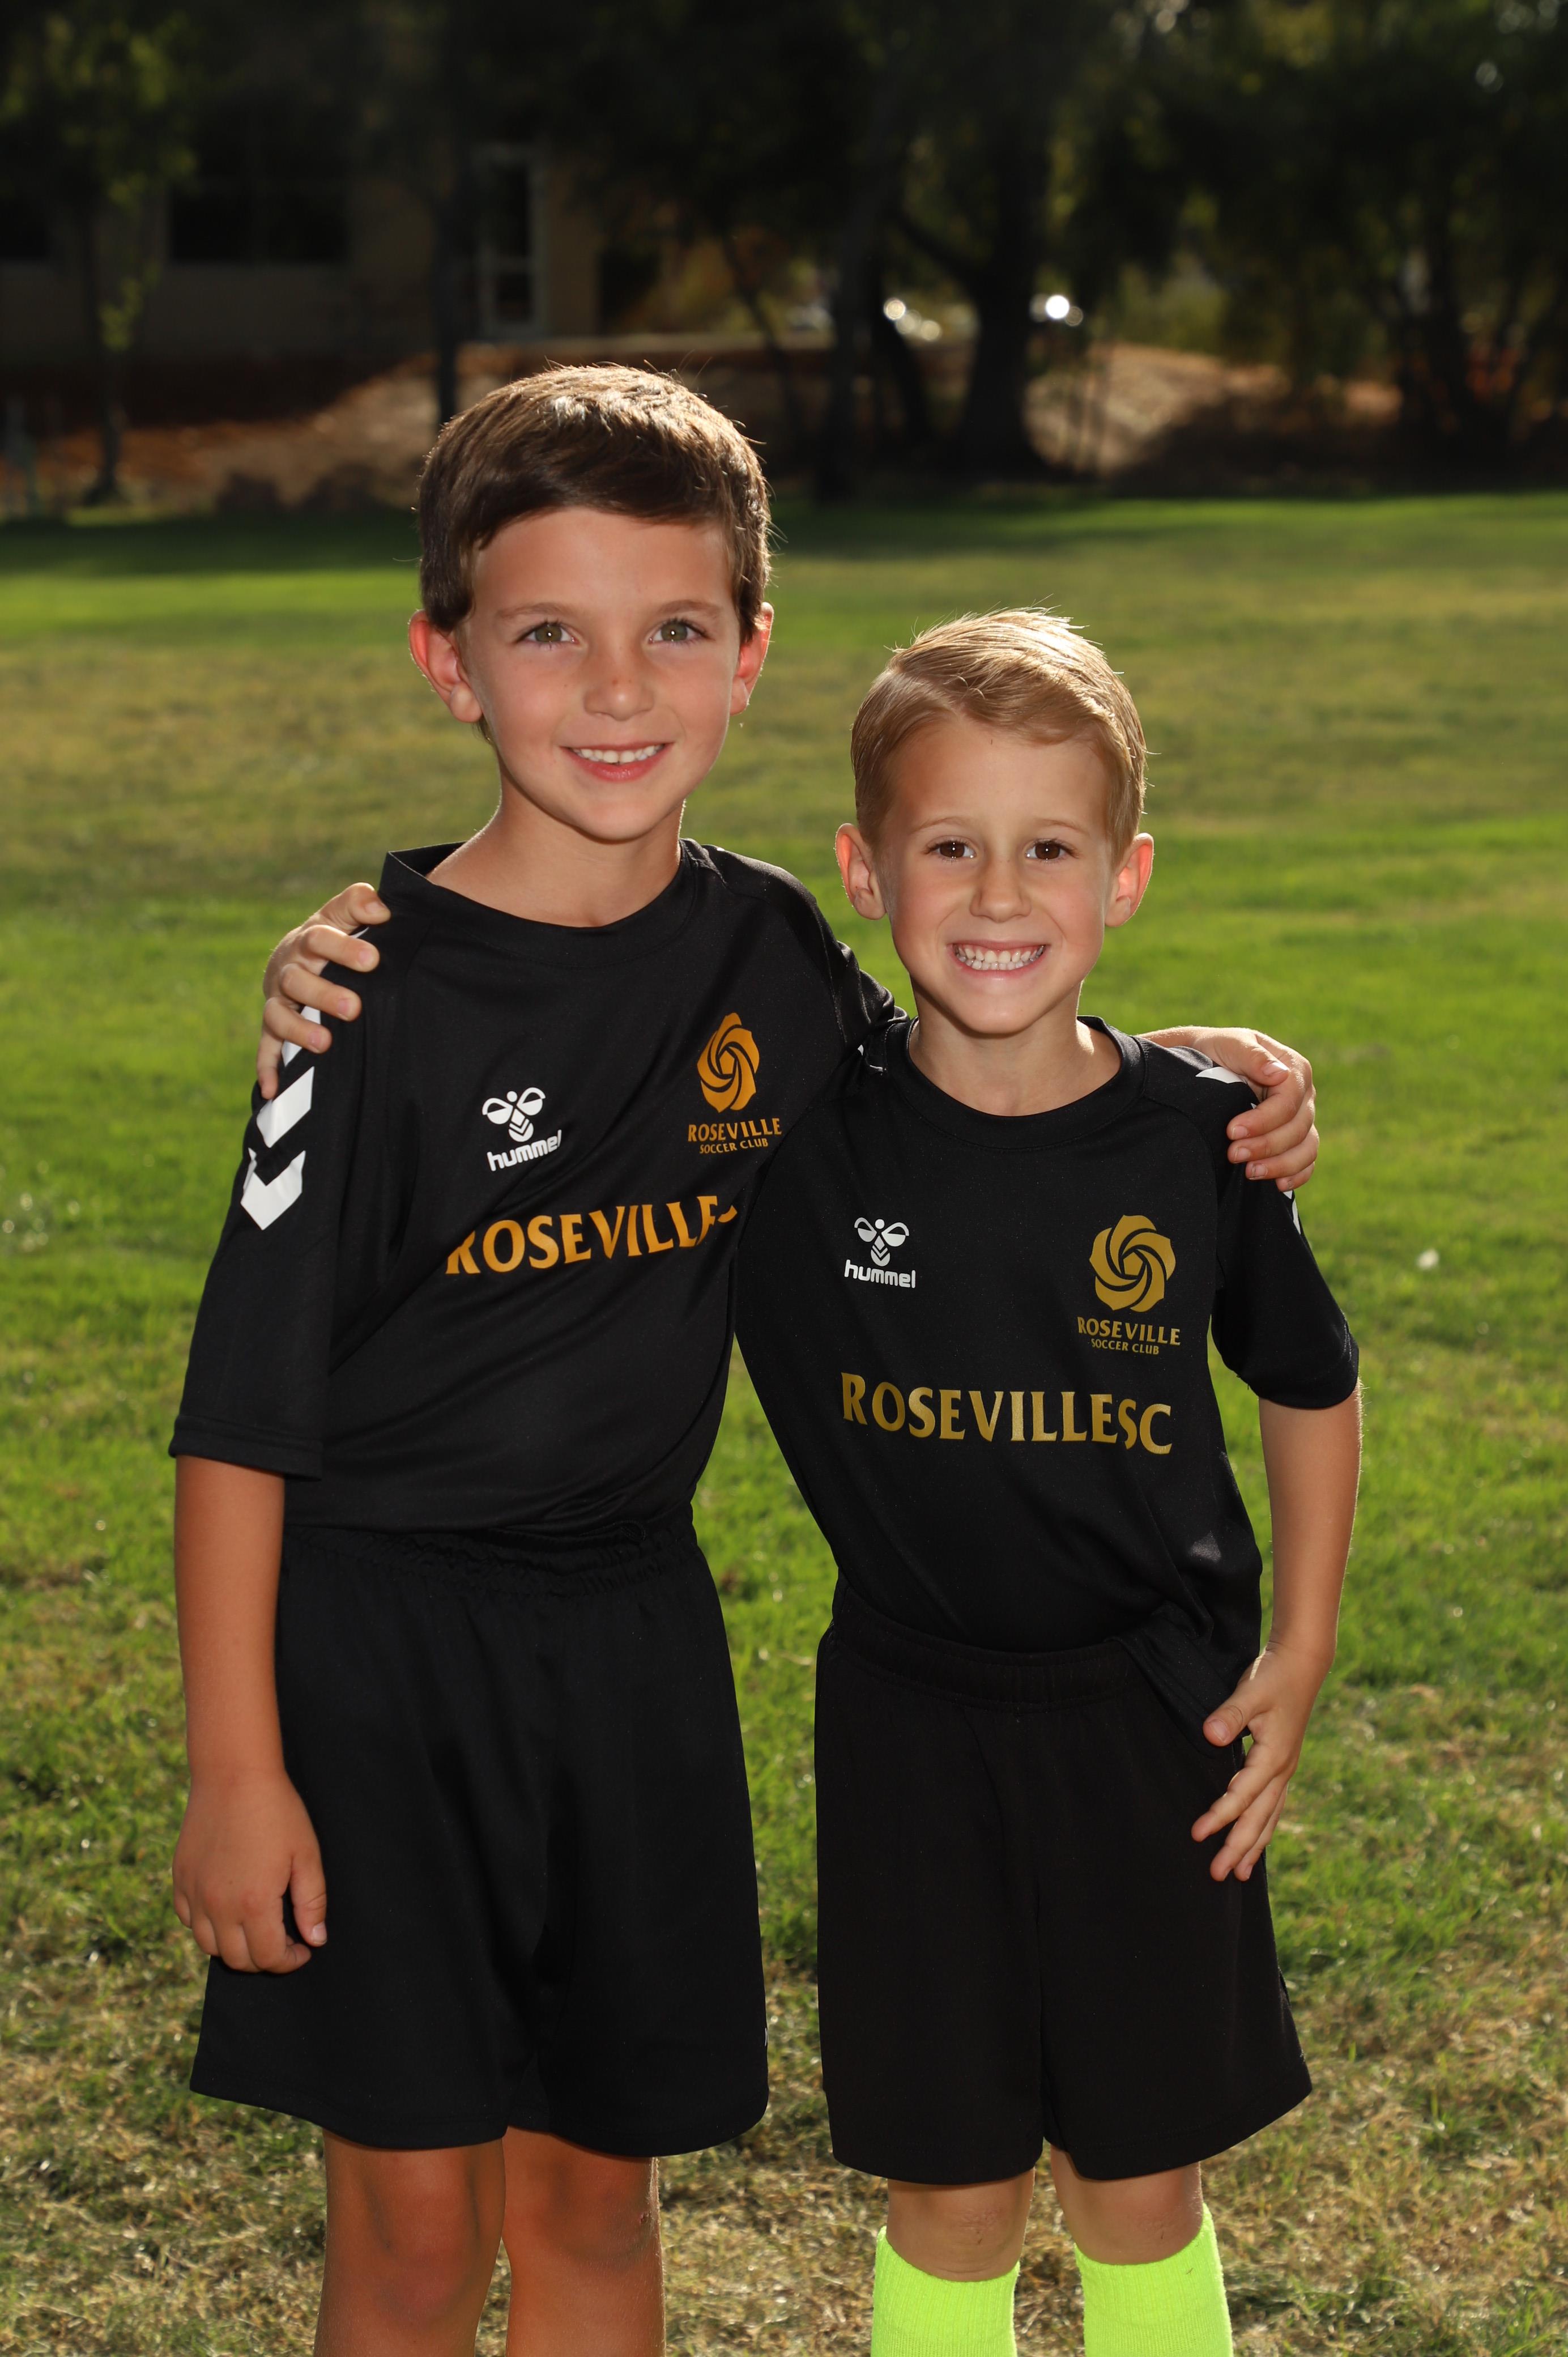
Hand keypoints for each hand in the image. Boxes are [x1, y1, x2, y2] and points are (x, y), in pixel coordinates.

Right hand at [172, 1769, 327, 1971]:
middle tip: (282, 1941)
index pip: (269, 1957)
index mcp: (254, 1902)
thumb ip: (312, 1902)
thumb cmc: (277, 1811)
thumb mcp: (307, 1854)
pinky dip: (207, 1926)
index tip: (303, 1949)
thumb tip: (316, 1940)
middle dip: (264, 1959)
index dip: (290, 1961)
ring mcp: (194, 1893)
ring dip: (235, 1947)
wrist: (234, 1775)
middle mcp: (218, 1906)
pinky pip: (188, 1920)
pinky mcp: (180, 1878)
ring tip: (255, 1928)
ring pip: (209, 1946)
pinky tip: (226, 1910)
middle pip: (238, 1960)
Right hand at [258, 882, 389, 1098]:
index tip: (373, 959)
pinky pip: (266, 1048)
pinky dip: (267, 1068)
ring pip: (279, 1015)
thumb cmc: (334, 938)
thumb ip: (359, 904)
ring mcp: (278, 1000)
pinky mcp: (273, 1028)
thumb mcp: (343, 916)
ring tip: (326, 1043)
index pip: (320, 939)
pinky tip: (270, 1090)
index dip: (344, 949)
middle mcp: (289, 970)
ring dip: (299, 1030)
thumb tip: (381, 907)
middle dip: (325, 995)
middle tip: (355, 1007)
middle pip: (299, 981)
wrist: (302, 956)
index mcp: (308, 940)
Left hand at [1184, 1026, 1316, 1193]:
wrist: (1203, 1066)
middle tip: (1233, 1153)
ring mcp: (1301, 1119)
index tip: (1232, 1131)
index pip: (1290, 1100)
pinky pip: (1306, 1162)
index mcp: (1294, 1069)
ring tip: (1250, 1172)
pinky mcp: (1294, 1140)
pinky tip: (1276, 1185)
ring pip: (1306, 1148)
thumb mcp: (1229, 1044)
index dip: (1264, 1120)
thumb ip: (1253, 1056)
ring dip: (1280, 1164)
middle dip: (1266, 1145)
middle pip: (1299, 1128)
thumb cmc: (1216, 1051)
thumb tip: (1279, 1073)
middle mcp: (1303, 1096)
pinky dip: (1296, 1175)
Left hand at [1193, 1643, 1329, 1882]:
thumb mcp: (1251, 1691)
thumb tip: (1211, 1735)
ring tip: (1239, 1874)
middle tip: (1216, 1875)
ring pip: (1269, 1818)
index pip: (1241, 1796)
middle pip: (1258, 1818)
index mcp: (1273, 1757)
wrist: (1302, 1666)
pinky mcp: (1282, 1766)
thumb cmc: (1273, 1677)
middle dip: (1237, 1848)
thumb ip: (1231, 1713)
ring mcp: (1285, 1770)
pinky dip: (1263, 1829)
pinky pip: (1273, 1807)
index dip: (1219, 1816)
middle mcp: (1282, 1770)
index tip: (1197, 1834)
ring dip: (1253, 1846)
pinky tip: (1256, 1845)